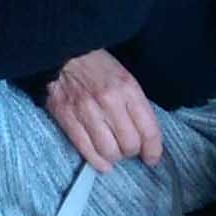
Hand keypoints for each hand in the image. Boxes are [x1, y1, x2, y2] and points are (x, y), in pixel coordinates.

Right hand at [45, 48, 162, 172]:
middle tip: (128, 148)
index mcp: (127, 89)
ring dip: (114, 157)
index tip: (152, 158)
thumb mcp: (125, 78)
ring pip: (109, 151)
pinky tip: (102, 163)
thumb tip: (145, 137)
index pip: (148, 130)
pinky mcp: (66, 116)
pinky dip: (96, 161)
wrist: (62, 53)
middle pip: (129, 144)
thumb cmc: (96, 66)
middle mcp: (108, 101)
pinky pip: (85, 148)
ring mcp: (85, 110)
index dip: (153, 150)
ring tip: (113, 152)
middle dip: (132, 151)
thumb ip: (136, 106)